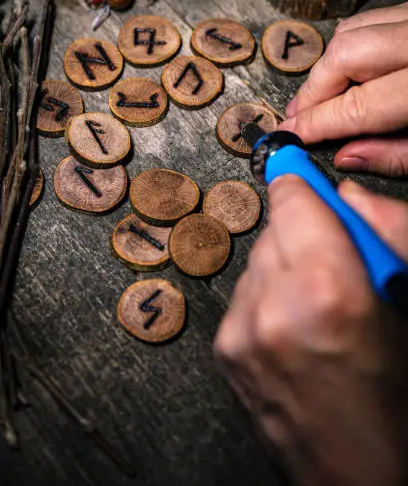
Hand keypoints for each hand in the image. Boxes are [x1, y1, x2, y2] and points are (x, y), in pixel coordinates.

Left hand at [214, 176, 407, 485]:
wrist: (364, 475)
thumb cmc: (398, 398)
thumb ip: (383, 234)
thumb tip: (343, 196)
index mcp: (328, 290)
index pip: (294, 200)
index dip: (299, 181)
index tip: (295, 167)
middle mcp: (273, 307)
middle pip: (274, 228)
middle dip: (301, 230)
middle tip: (334, 255)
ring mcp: (242, 333)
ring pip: (257, 261)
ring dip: (284, 264)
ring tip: (319, 301)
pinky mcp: (227, 352)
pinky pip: (244, 294)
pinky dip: (267, 294)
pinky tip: (296, 322)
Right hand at [279, 3, 407, 175]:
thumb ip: (396, 155)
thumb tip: (347, 156)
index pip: (356, 106)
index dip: (317, 123)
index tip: (293, 134)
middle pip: (343, 57)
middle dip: (314, 89)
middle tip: (301, 116)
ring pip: (351, 31)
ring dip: (329, 66)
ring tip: (322, 96)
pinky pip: (370, 19)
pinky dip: (351, 44)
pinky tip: (349, 69)